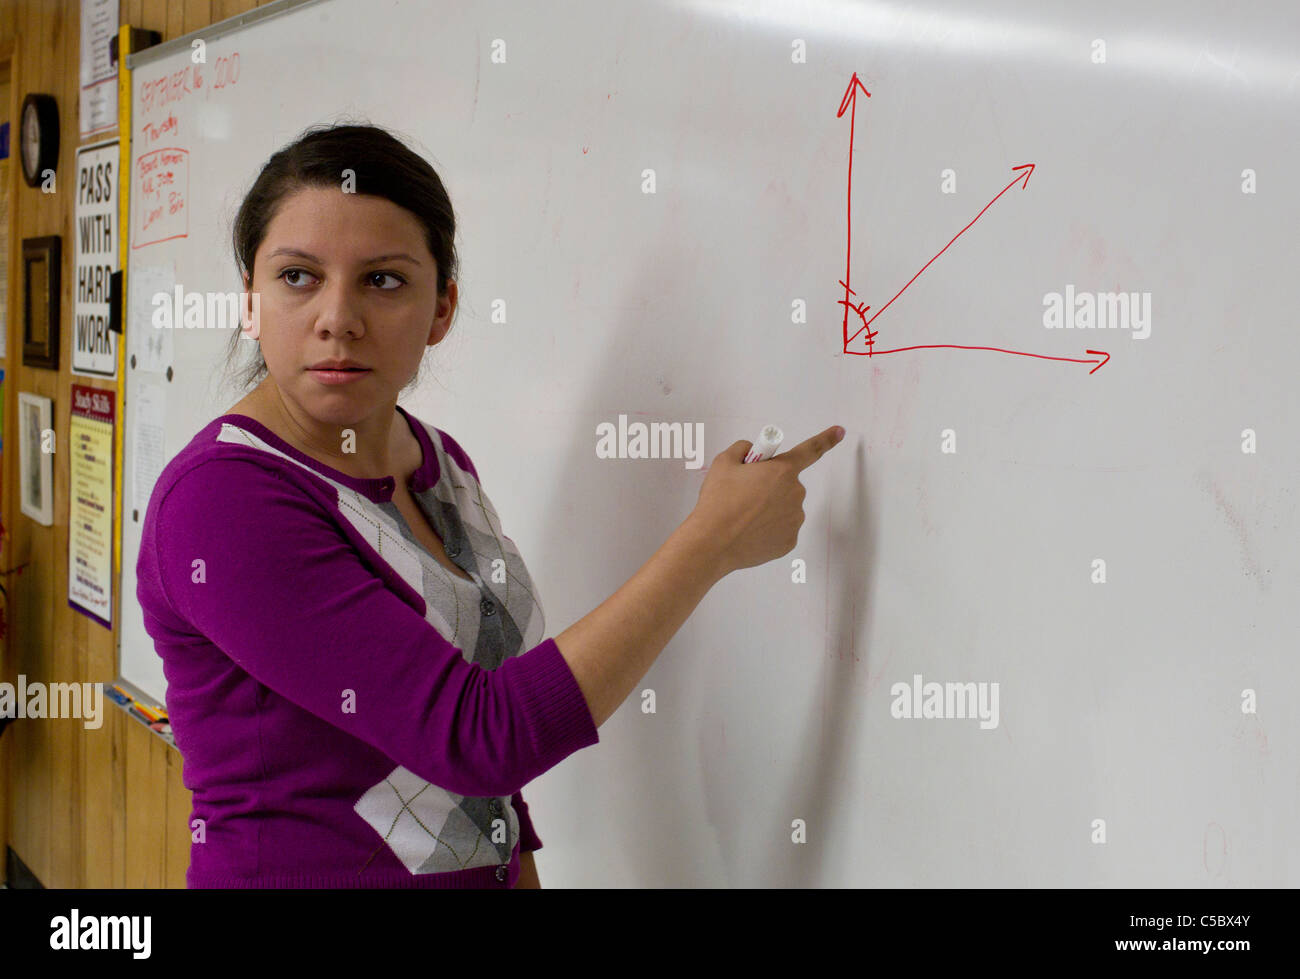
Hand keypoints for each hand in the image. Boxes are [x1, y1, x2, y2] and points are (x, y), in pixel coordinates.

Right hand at [686, 425, 843, 576]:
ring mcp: (794, 519)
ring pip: (784, 507)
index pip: (810, 449)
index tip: (840, 431)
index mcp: (782, 471)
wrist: (712, 543)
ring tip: (743, 516)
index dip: (826, 439)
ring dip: (769, 508)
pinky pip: (782, 528)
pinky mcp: (789, 541)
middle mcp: (795, 493)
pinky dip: (768, 528)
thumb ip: (743, 449)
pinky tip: (749, 531)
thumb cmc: (718, 502)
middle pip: (787, 483)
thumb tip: (752, 452)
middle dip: (770, 485)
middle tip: (745, 494)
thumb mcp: (724, 463)